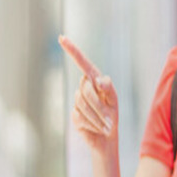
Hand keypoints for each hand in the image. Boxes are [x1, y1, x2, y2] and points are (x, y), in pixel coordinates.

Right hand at [59, 35, 118, 154]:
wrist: (106, 137)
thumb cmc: (112, 116)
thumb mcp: (114, 101)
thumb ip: (109, 89)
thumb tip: (99, 80)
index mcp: (94, 80)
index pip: (82, 62)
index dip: (72, 50)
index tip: (62, 38)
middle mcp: (84, 88)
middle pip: (86, 89)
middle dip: (99, 103)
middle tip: (109, 116)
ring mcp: (77, 101)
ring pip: (83, 104)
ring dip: (98, 116)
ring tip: (104, 123)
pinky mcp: (74, 115)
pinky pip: (81, 117)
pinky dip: (92, 124)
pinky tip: (96, 127)